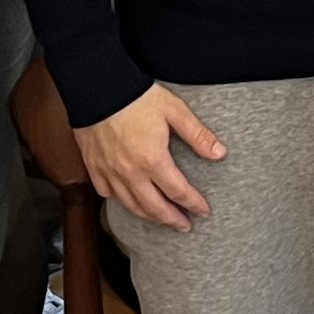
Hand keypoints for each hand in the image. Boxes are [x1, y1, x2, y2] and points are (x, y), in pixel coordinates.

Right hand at [84, 84, 224, 231]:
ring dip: (148, 216)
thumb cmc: (137, 97)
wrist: (99, 87)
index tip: (204, 212)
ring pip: (130, 205)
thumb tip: (220, 154)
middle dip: (172, 220)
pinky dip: (119, 201)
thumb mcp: (174, 111)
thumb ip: (198, 135)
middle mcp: (130, 172)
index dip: (193, 204)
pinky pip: (106, 194)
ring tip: (161, 219)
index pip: (178, 191)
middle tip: (185, 226)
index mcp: (152, 160)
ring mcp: (109, 172)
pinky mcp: (94, 166)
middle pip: (154, 207)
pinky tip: (128, 200)